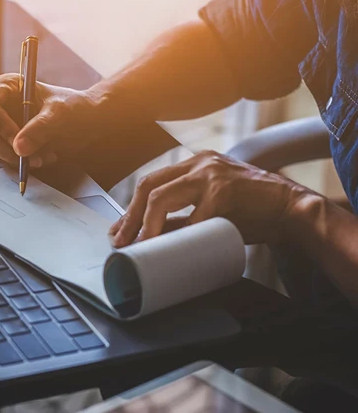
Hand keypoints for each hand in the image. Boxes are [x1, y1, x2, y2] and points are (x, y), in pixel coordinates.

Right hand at [0, 73, 104, 166]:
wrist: (87, 121)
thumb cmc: (74, 108)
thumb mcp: (59, 115)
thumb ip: (39, 129)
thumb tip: (18, 148)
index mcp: (7, 87)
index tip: (18, 141)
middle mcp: (0, 107)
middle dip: (9, 149)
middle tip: (32, 158)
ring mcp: (3, 127)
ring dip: (19, 159)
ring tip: (45, 157)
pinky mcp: (9, 144)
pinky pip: (7, 159)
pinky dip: (24, 163)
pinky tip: (45, 157)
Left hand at [109, 150, 308, 246]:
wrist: (292, 209)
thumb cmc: (252, 211)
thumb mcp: (212, 207)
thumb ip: (184, 216)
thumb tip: (151, 236)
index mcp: (195, 165)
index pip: (151, 182)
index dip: (131, 209)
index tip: (120, 232)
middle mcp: (199, 164)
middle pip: (148, 186)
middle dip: (129, 217)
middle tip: (121, 242)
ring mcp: (210, 175)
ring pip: (159, 196)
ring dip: (144, 225)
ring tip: (138, 245)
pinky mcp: (222, 192)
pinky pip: (189, 218)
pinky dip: (176, 235)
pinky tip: (169, 249)